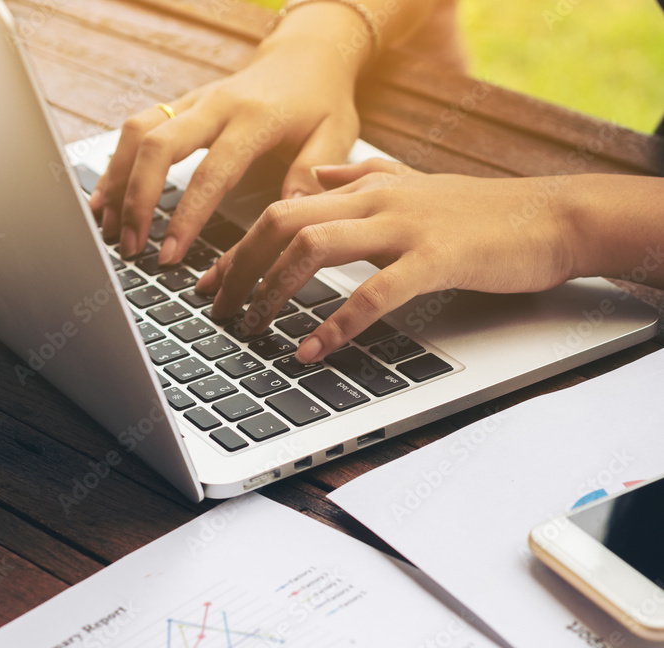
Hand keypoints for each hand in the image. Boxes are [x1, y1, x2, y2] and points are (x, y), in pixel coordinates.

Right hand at [88, 36, 360, 263]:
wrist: (307, 55)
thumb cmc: (323, 101)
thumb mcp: (337, 136)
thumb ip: (314, 174)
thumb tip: (289, 216)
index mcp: (255, 119)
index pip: (211, 173)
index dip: (186, 217)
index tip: (170, 254)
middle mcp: (216, 104)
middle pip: (157, 146)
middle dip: (136, 200)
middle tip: (130, 247)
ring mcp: (193, 101)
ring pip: (137, 132)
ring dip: (117, 182)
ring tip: (109, 230)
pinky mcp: (181, 105)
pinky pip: (137, 128)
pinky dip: (116, 164)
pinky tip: (105, 199)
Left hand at [198, 159, 576, 362]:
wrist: (552, 218)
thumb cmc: (485, 214)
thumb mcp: (414, 188)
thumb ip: (362, 181)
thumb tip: (317, 179)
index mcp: (368, 188)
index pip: (283, 210)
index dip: (238, 248)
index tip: (211, 283)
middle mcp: (377, 199)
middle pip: (282, 224)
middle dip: (240, 270)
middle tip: (220, 313)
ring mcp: (405, 227)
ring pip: (314, 249)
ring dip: (274, 293)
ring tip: (253, 330)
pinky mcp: (436, 259)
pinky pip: (373, 293)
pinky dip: (336, 325)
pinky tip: (312, 351)